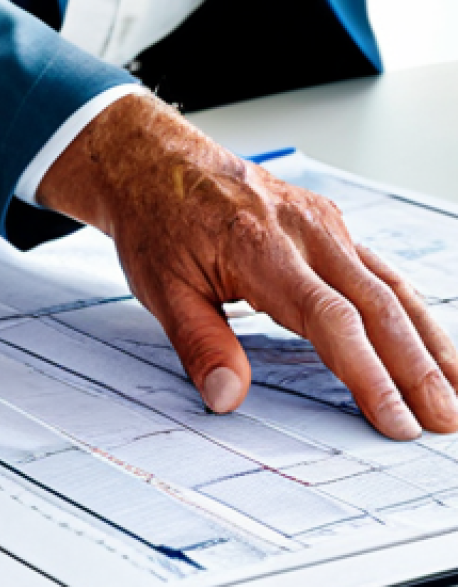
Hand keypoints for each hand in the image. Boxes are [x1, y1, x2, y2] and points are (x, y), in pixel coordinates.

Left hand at [38, 93, 457, 439]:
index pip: (333, 321)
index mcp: (264, 251)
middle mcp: (307, 233)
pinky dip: (411, 311)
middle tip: (444, 421)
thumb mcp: (163, 291)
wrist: (159, 165)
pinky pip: (381, 272)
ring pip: (391, 287)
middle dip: (417, 370)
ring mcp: (325, 226)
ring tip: (455, 389)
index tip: (395, 419)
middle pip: (378, 307)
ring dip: (428, 342)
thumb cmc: (158, 224)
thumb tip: (227, 398)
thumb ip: (199, 345)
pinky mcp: (329, 226)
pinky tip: (428, 341)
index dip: (369, 375)